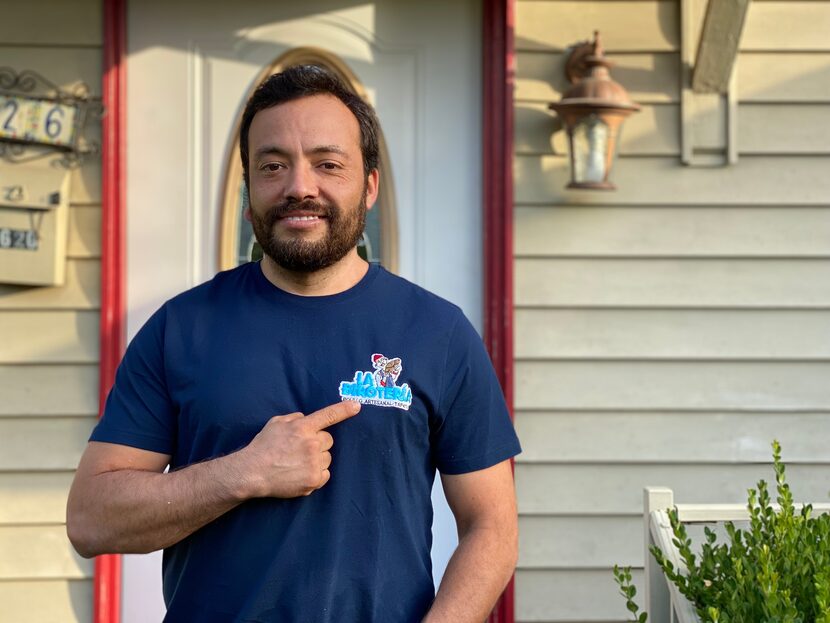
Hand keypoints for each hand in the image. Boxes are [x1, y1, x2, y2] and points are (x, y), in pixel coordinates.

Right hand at [240, 401, 360, 497]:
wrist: (252, 472)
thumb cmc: (263, 446)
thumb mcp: (276, 423)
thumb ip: (295, 418)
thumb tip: (307, 419)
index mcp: (303, 427)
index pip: (328, 416)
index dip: (344, 409)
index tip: (357, 406)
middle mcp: (311, 444)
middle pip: (328, 440)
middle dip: (318, 443)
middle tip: (300, 449)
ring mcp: (314, 463)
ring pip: (327, 458)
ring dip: (317, 459)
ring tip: (297, 463)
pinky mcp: (313, 480)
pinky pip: (325, 474)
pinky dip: (316, 474)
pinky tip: (301, 474)